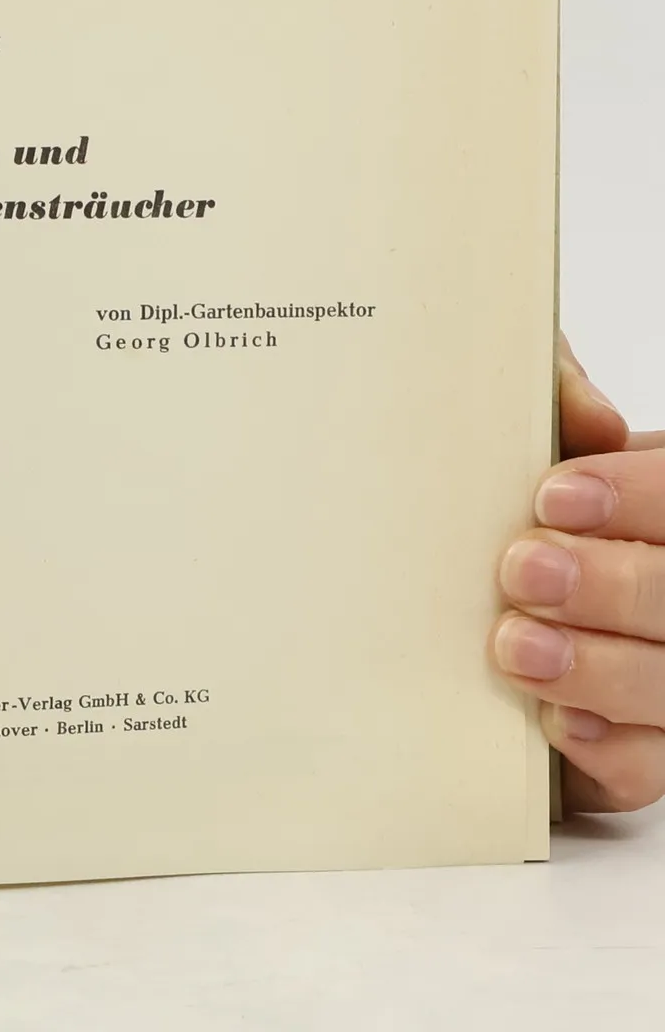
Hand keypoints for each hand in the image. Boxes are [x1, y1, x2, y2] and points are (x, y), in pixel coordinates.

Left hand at [493, 334, 664, 811]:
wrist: (517, 565)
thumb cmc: (536, 501)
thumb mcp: (543, 430)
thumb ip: (554, 396)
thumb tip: (587, 415)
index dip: (637, 498)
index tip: (553, 496)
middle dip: (611, 587)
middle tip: (522, 571)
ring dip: (598, 670)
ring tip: (516, 647)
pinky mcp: (647, 745)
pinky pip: (649, 768)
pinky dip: (605, 750)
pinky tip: (554, 724)